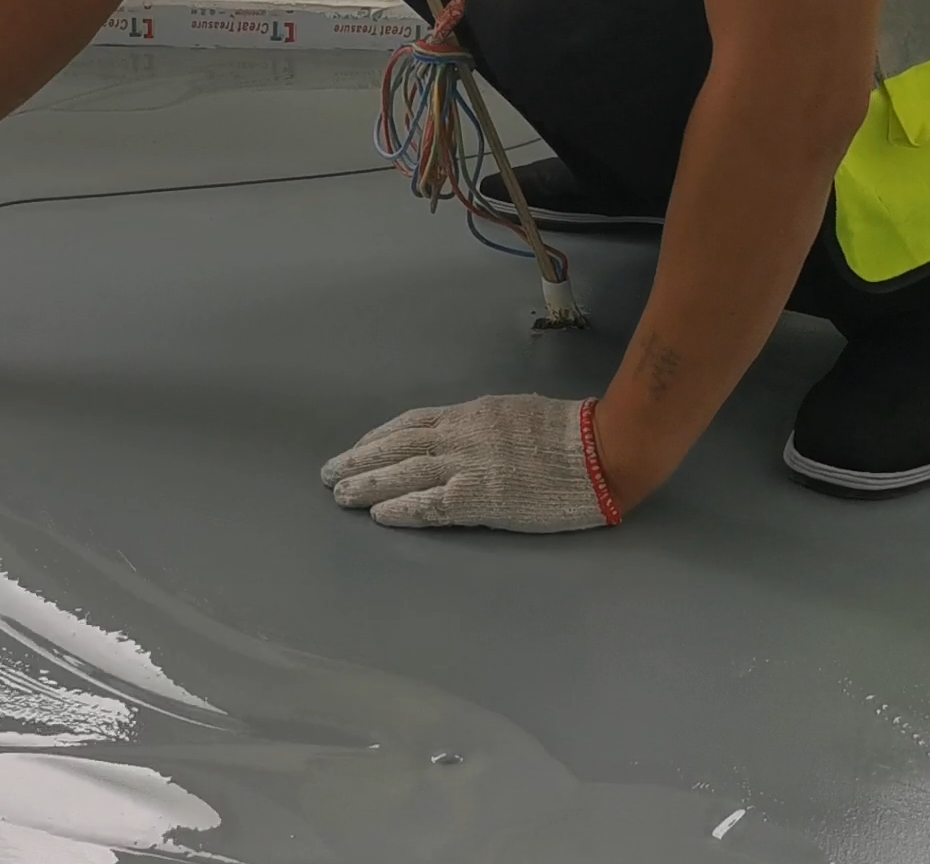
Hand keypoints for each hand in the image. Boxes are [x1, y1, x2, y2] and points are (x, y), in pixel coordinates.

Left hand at [320, 395, 621, 532]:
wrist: (601, 451)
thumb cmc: (569, 433)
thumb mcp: (515, 413)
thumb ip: (484, 424)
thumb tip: (465, 431)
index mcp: (469, 415)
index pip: (411, 425)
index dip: (379, 438)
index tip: (359, 448)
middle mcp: (458, 438)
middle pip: (395, 448)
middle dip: (359, 460)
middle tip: (329, 473)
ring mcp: (465, 468)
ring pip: (401, 475)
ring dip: (366, 484)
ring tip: (338, 494)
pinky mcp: (477, 500)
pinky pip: (428, 505)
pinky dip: (399, 509)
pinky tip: (377, 515)